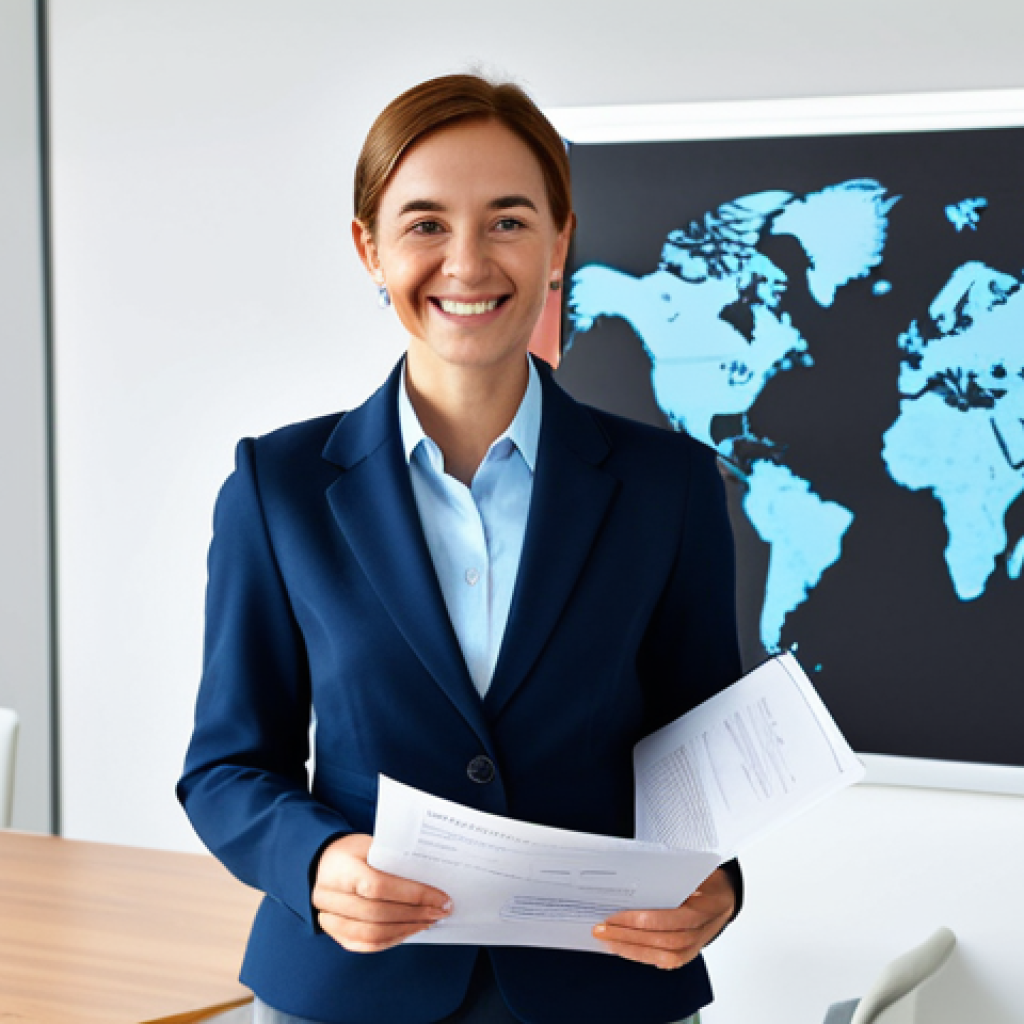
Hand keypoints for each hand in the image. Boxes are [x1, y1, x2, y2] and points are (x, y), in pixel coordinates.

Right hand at [312, 833, 451, 951]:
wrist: (323, 861)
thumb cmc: (352, 851)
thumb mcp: (371, 845)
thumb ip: (393, 861)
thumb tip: (429, 879)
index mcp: (341, 868)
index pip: (378, 886)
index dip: (412, 894)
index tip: (440, 898)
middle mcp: (328, 895)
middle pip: (377, 913)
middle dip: (415, 914)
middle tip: (439, 911)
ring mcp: (327, 916)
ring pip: (371, 934)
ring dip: (406, 929)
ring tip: (428, 921)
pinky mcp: (332, 932)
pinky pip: (364, 945)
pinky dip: (391, 940)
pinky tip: (409, 930)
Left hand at [593, 867, 735, 969]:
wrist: (725, 897)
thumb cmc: (707, 881)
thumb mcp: (695, 870)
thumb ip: (672, 875)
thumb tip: (636, 875)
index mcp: (703, 908)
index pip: (668, 919)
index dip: (640, 920)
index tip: (615, 915)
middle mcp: (700, 931)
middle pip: (662, 940)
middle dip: (628, 936)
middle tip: (601, 929)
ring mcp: (696, 945)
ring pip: (663, 956)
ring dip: (632, 949)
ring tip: (608, 940)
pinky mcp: (689, 954)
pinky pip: (666, 962)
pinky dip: (643, 956)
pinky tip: (625, 949)